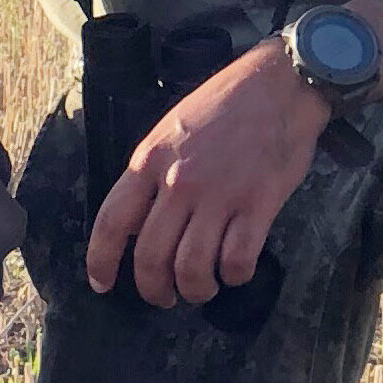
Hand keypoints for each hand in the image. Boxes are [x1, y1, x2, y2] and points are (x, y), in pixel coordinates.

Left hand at [85, 39, 330, 306]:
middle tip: (163, 298)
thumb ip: (151, 174)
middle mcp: (179, 183)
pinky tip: (235, 272)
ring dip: (195, 290)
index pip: (112, 222)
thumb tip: (137, 221)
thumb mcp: (169, 130)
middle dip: (153, 289)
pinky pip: (237, 259)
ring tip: (202, 289)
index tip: (102, 283)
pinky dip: (235, 276)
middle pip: (151, 257)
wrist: (280, 84)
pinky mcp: (258, 204)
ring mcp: (219, 195)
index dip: (101, 260)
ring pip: (192, 268)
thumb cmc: (224, 105)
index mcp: (149, 161)